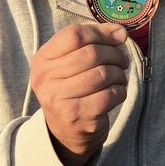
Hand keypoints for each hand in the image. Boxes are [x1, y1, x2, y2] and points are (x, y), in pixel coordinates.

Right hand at [30, 23, 129, 165]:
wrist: (65, 133)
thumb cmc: (72, 90)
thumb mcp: (71, 63)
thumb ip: (93, 42)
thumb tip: (120, 32)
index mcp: (42, 59)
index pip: (74, 35)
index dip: (101, 32)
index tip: (118, 36)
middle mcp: (45, 78)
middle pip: (91, 53)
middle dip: (115, 54)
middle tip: (122, 60)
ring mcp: (59, 99)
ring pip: (103, 73)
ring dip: (119, 74)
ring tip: (119, 77)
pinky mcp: (77, 116)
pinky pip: (110, 94)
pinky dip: (120, 90)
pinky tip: (116, 92)